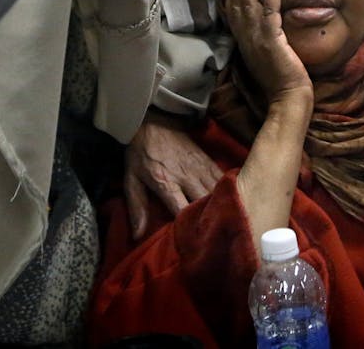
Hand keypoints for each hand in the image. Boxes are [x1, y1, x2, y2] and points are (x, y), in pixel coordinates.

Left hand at [123, 112, 223, 238]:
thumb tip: (138, 235)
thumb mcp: (131, 179)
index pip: (183, 210)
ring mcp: (200, 167)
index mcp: (166, 182)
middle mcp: (186, 176)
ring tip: (227, 224)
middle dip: (211, 221)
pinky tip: (232, 204)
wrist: (153, 121)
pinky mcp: (209, 160)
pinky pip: (223, 179)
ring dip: (223, 207)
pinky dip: (229, 192)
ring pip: (219, 191)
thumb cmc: (140, 154)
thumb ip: (136, 207)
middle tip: (215, 238)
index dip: (189, 228)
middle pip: (206, 202)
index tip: (193, 243)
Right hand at [226, 0, 311, 103]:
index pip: (233, 13)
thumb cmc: (279, 81)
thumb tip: (260, 30)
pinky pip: (270, 13)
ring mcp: (257, 39)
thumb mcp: (264, 58)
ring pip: (248, 6)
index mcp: (244, 43)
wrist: (286, 98)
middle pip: (236, 5)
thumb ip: (259, 42)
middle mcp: (246, 39)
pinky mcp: (271, 41)